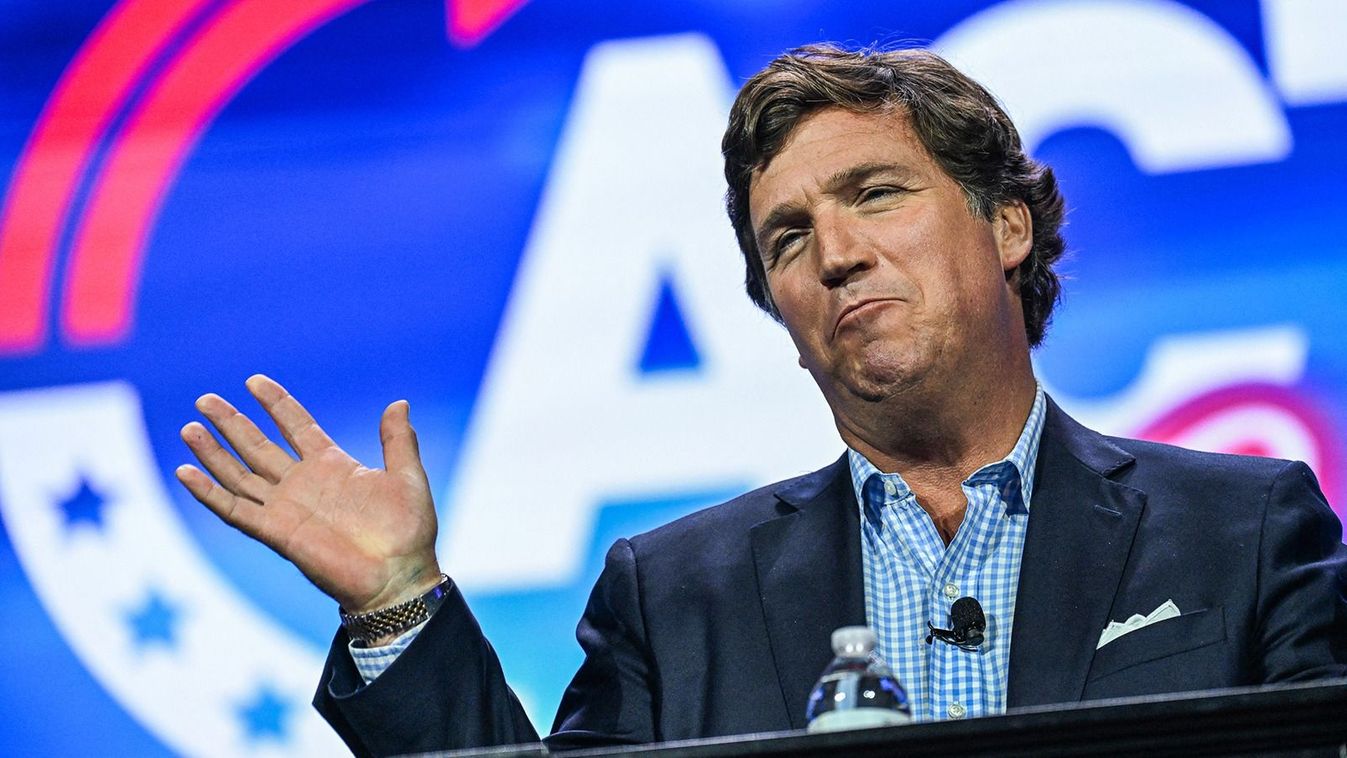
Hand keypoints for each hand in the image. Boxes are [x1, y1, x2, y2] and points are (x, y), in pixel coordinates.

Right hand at [176, 374, 441, 613]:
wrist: (399, 577)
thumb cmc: (409, 532)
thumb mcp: (408, 477)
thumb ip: (398, 440)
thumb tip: (399, 402)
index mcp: (333, 465)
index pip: (296, 425)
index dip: (276, 403)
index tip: (253, 381)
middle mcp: (303, 483)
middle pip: (258, 445)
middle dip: (232, 423)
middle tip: (205, 400)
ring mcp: (286, 507)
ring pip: (239, 474)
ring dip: (213, 453)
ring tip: (189, 427)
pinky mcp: (275, 532)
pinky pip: (235, 510)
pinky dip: (208, 493)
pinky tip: (186, 472)